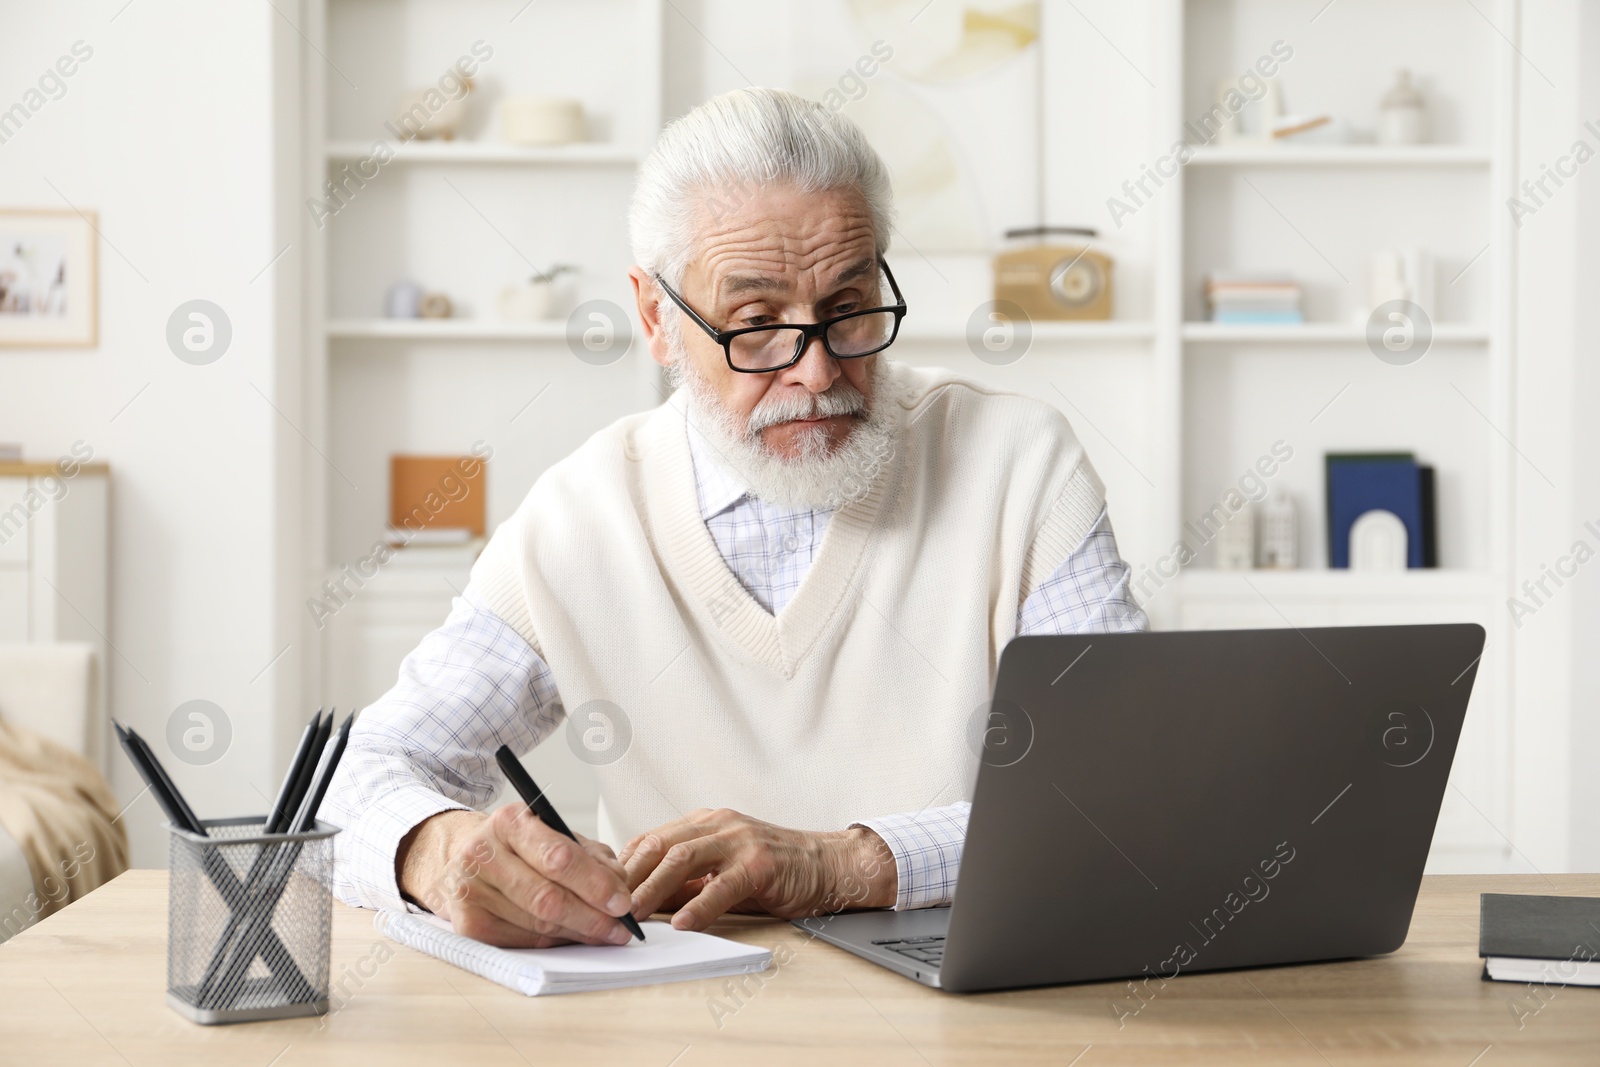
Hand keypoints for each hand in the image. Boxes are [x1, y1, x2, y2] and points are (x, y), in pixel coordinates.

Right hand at [397, 806, 636, 947]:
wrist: (468, 860)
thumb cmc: (521, 848)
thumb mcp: (557, 836)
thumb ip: (593, 857)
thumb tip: (620, 888)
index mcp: (509, 822)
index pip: (558, 857)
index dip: (595, 884)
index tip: (622, 902)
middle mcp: (482, 854)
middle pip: (546, 897)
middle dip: (592, 917)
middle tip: (620, 928)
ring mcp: (470, 891)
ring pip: (537, 924)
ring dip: (578, 933)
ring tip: (604, 933)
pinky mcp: (467, 925)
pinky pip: (522, 942)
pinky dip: (554, 942)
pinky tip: (571, 936)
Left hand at [620, 807, 896, 930]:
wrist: (828, 865)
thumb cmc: (774, 871)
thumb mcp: (722, 870)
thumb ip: (686, 881)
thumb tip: (641, 903)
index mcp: (704, 823)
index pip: (650, 839)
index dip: (622, 866)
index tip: (600, 891)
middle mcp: (718, 824)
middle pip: (659, 846)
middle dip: (628, 877)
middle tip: (606, 906)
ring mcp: (739, 840)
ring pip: (682, 860)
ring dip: (652, 889)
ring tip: (634, 915)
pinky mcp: (761, 863)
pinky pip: (722, 885)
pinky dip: (699, 906)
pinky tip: (682, 924)